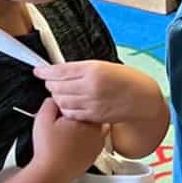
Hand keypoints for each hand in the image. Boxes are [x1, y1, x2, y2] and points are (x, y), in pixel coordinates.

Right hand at [31, 97, 106, 182]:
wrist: (51, 173)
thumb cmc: (48, 149)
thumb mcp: (43, 118)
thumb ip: (50, 103)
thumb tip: (55, 98)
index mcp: (86, 119)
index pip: (86, 104)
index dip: (73, 105)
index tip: (64, 110)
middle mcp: (97, 132)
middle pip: (91, 116)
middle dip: (80, 115)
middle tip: (64, 122)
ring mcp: (98, 145)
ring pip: (94, 129)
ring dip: (84, 128)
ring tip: (67, 134)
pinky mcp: (94, 155)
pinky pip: (93, 143)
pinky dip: (85, 141)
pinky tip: (72, 144)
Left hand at [35, 60, 161, 127]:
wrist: (142, 99)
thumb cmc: (127, 80)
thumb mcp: (105, 65)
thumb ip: (83, 69)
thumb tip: (61, 71)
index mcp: (94, 70)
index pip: (60, 71)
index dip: (45, 71)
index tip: (39, 71)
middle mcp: (90, 87)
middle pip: (57, 86)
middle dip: (50, 83)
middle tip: (50, 81)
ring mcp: (91, 104)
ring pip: (61, 101)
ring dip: (56, 96)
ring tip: (60, 92)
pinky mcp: (93, 116)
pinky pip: (70, 113)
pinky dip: (65, 107)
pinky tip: (68, 103)